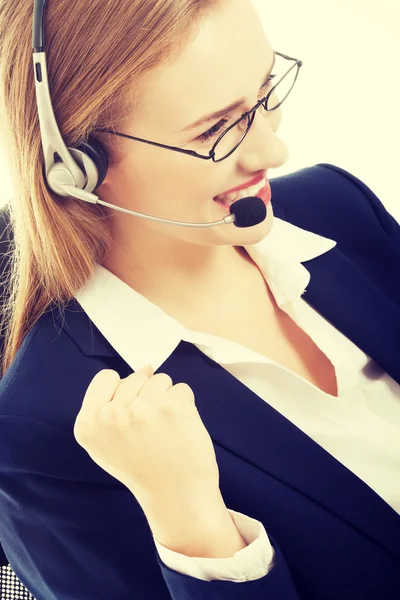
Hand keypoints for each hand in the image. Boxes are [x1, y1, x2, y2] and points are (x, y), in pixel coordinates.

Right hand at [73, 366, 219, 508]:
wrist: (176, 496)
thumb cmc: (144, 468)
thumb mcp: (107, 442)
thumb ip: (112, 404)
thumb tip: (146, 368)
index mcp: (88, 424)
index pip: (105, 378)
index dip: (122, 393)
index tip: (130, 418)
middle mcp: (111, 414)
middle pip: (135, 377)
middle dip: (146, 396)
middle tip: (149, 431)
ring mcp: (141, 408)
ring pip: (160, 380)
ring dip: (166, 400)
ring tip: (165, 430)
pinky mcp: (171, 406)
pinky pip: (181, 389)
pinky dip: (185, 406)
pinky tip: (180, 429)